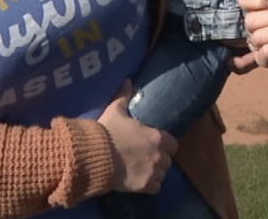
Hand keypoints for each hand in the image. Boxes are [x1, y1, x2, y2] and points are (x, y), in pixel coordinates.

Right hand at [97, 80, 177, 194]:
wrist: (94, 156)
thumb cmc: (107, 132)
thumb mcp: (115, 111)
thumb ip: (124, 96)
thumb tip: (127, 80)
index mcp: (157, 137)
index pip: (173, 144)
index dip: (165, 145)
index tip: (155, 145)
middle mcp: (159, 155)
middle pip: (168, 161)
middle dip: (159, 159)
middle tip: (145, 158)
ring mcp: (153, 172)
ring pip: (162, 175)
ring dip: (155, 173)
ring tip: (142, 170)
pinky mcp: (145, 186)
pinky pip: (156, 188)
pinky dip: (150, 186)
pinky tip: (140, 182)